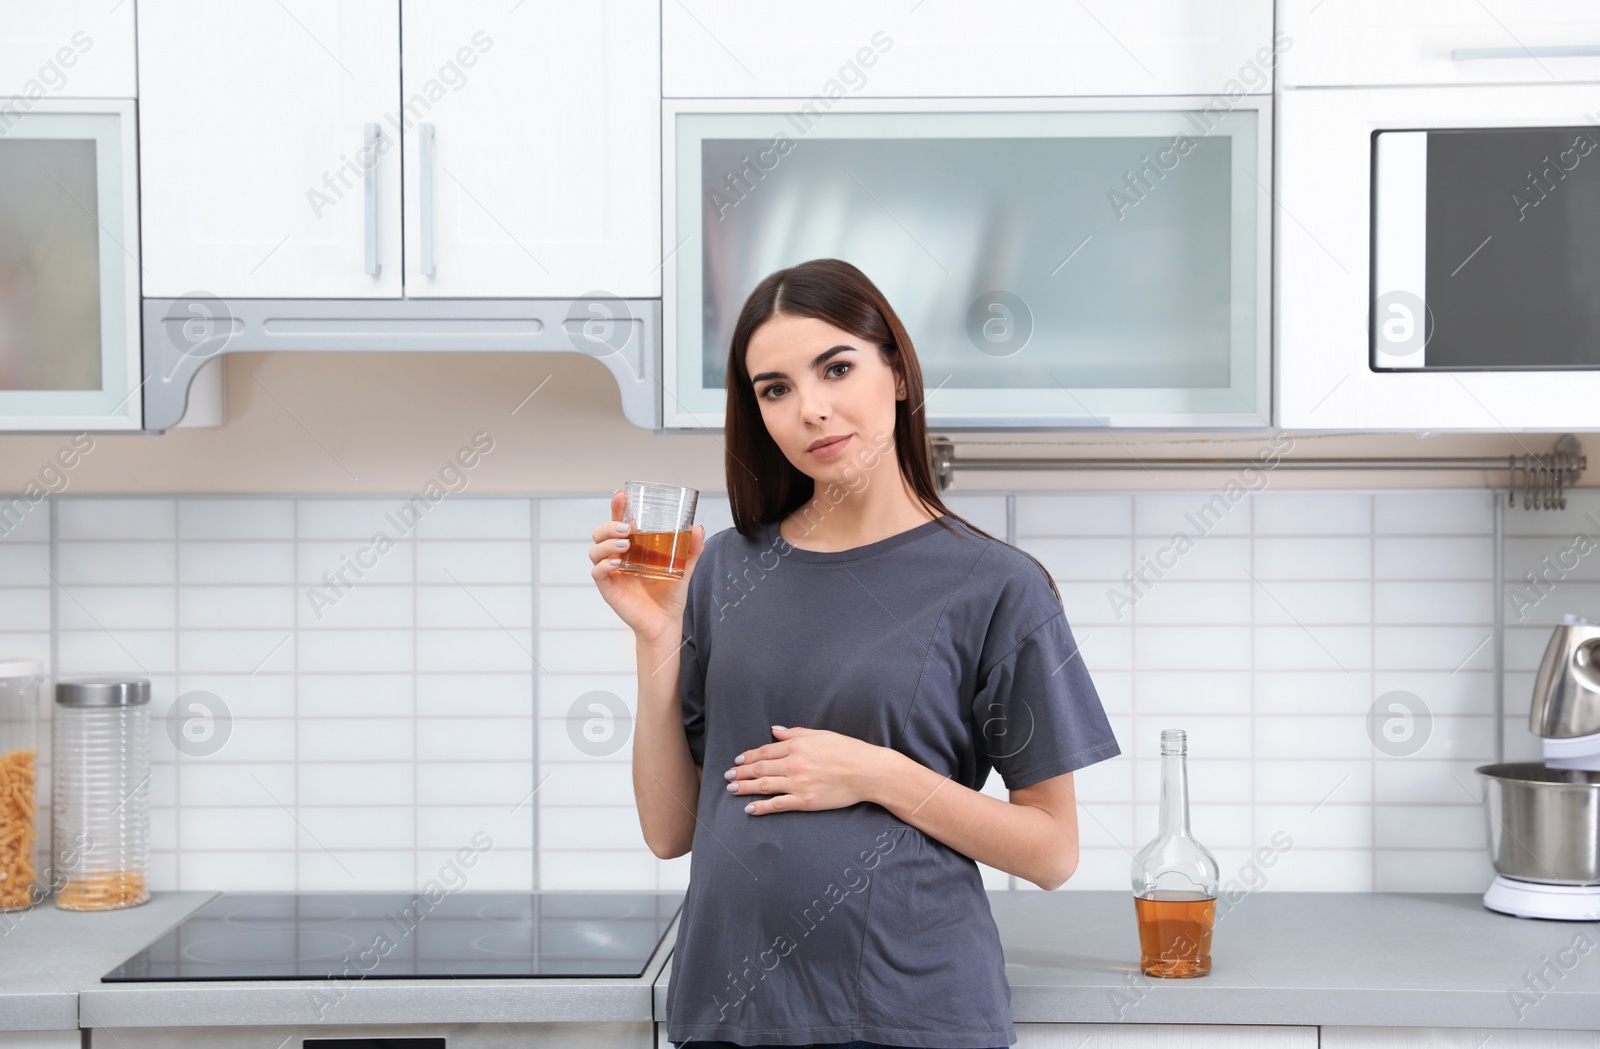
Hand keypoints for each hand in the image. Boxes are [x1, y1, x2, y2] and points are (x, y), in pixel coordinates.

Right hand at [588, 489, 704, 645]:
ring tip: (625, 544)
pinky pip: (597, 573)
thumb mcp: (684, 567)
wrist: (667, 622)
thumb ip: (692, 548)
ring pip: (595, 550)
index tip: (621, 495)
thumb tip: (697, 527)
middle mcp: (618, 556)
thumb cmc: (671, 593)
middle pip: (600, 533)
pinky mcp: (609, 588)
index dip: (617, 507)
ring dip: (607, 543)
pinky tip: (617, 564)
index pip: (619, 522)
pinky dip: (604, 565)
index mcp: (633, 547)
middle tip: (626, 528)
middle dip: (609, 524)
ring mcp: (611, 572)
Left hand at [724, 725, 900, 814]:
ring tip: (731, 789)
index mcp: (797, 745)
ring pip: (764, 785)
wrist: (868, 772)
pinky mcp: (805, 801)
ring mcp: (798, 784)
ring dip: (745, 787)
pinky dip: (761, 807)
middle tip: (727, 776)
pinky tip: (749, 808)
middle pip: (760, 768)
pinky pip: (778, 805)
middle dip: (741, 772)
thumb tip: (774, 731)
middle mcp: (794, 764)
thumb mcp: (821, 734)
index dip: (748, 757)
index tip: (738, 761)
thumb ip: (794, 733)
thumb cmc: (848, 750)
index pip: (765, 751)